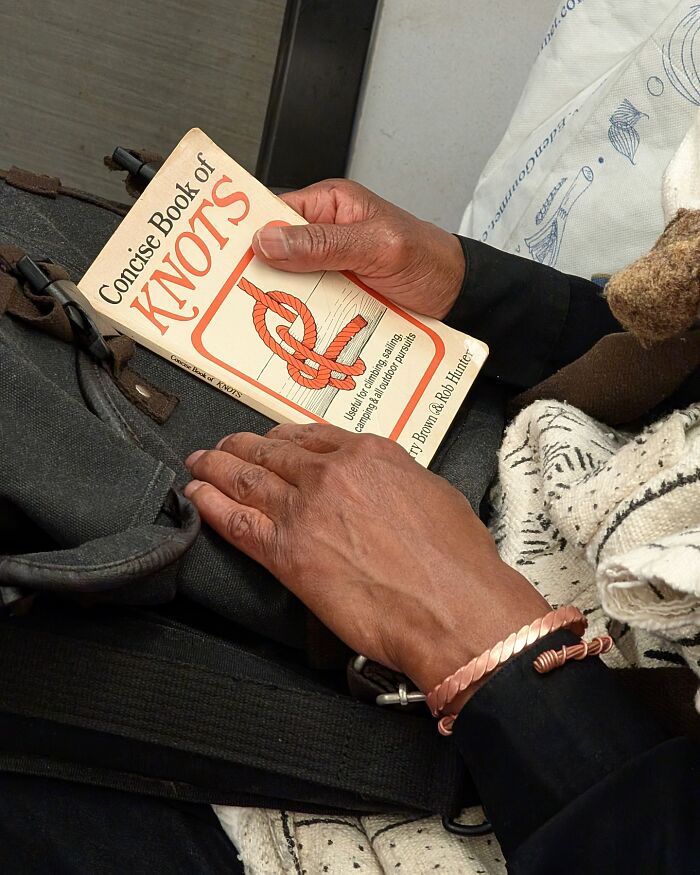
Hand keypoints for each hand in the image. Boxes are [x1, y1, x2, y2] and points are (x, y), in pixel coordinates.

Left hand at [184, 425, 547, 696]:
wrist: (452, 607)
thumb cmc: (456, 561)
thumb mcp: (435, 495)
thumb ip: (398, 480)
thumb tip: (384, 487)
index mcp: (370, 455)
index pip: (312, 435)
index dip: (282, 436)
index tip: (270, 439)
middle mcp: (331, 474)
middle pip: (271, 452)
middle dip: (240, 447)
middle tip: (222, 446)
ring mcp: (304, 511)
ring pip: (246, 478)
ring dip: (215, 467)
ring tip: (199, 463)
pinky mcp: (286, 553)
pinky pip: (236, 521)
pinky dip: (210, 505)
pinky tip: (196, 496)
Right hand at [252, 180, 465, 319]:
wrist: (458, 298)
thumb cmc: (427, 259)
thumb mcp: (376, 246)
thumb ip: (324, 243)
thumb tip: (269, 240)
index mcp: (331, 206)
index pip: (275, 213)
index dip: (249, 233)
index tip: (224, 256)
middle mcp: (326, 236)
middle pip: (278, 255)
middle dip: (261, 276)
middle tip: (238, 296)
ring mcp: (332, 270)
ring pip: (292, 286)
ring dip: (285, 304)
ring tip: (262, 322)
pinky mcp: (340, 298)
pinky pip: (312, 309)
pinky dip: (305, 322)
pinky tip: (295, 334)